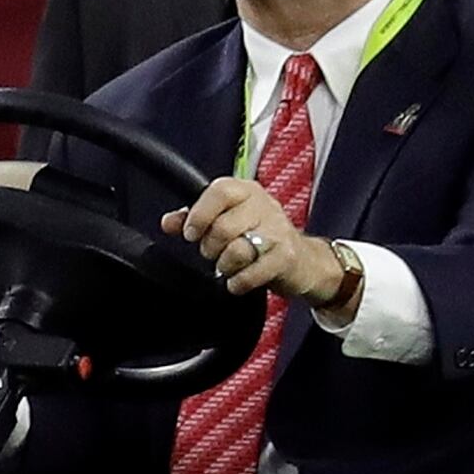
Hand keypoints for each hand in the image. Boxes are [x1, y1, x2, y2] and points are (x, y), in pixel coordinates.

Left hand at [166, 176, 345, 304]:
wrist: (304, 261)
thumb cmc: (260, 237)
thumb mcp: (228, 220)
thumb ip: (196, 218)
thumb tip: (169, 222)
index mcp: (246, 191)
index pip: (219, 191)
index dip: (199, 214)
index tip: (190, 233)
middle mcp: (264, 206)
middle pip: (223, 227)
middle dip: (210, 248)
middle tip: (213, 254)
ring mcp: (278, 231)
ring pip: (237, 250)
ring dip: (224, 265)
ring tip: (227, 267)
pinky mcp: (286, 257)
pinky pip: (252, 272)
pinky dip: (239, 282)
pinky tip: (238, 281)